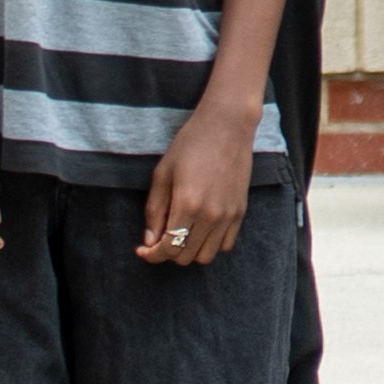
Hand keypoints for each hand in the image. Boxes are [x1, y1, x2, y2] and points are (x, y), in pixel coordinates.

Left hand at [138, 92, 260, 266]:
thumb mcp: (162, 174)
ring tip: (181, 234)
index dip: (152, 255)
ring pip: (206, 256)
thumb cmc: (190, 145)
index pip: (168, 248)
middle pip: (185, 256)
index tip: (143, 250)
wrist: (227, 126)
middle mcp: (210, 215)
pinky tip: (200, 229)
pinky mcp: (240, 212)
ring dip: (189, 251)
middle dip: (167, 253)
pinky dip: (210, 244)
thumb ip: (154, 211)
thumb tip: (150, 241)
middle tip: (159, 238)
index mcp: (187, 204)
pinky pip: (225, 245)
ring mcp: (228, 215)